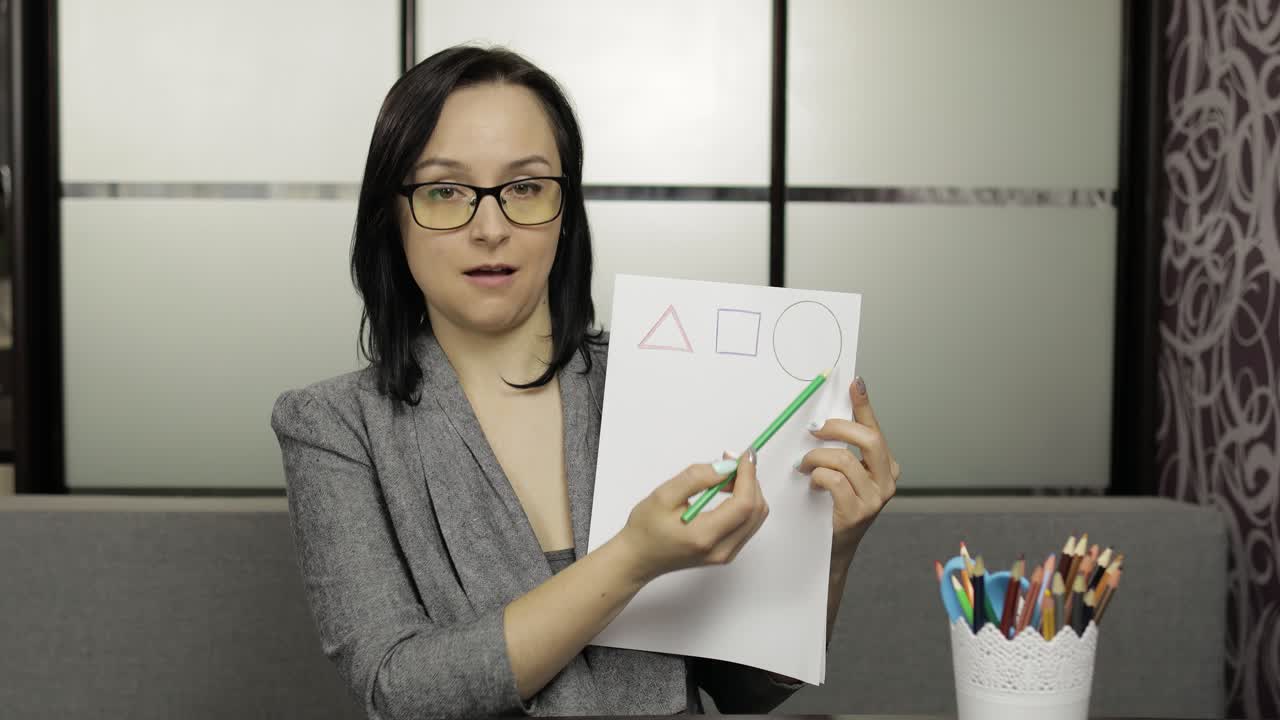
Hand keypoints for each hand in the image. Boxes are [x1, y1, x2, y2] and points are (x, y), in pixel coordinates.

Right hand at [617, 449, 769, 583]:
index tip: (745, 455)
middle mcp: (721, 549)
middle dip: (749, 480)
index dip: (748, 476)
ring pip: (756, 517)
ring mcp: (726, 554)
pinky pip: (748, 524)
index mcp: (704, 536)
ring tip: (725, 476)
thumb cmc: (646, 528)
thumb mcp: (664, 495)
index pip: (743, 504)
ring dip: (748, 491)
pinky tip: (725, 491)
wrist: (639, 558)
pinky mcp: (727, 553)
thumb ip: (696, 478)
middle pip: (756, 511)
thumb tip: (725, 467)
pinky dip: (743, 503)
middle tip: (730, 461)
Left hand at [796, 376, 899, 559]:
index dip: (864, 405)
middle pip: (868, 440)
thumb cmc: (833, 507)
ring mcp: (874, 499)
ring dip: (816, 458)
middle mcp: (887, 481)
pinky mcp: (856, 513)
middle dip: (837, 428)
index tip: (855, 383)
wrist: (832, 549)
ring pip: (844, 460)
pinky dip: (817, 476)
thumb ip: (840, 448)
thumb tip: (824, 418)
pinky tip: (811, 482)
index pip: (875, 428)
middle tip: (814, 430)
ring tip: (804, 465)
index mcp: (886, 467)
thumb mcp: (842, 474)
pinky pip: (833, 480)